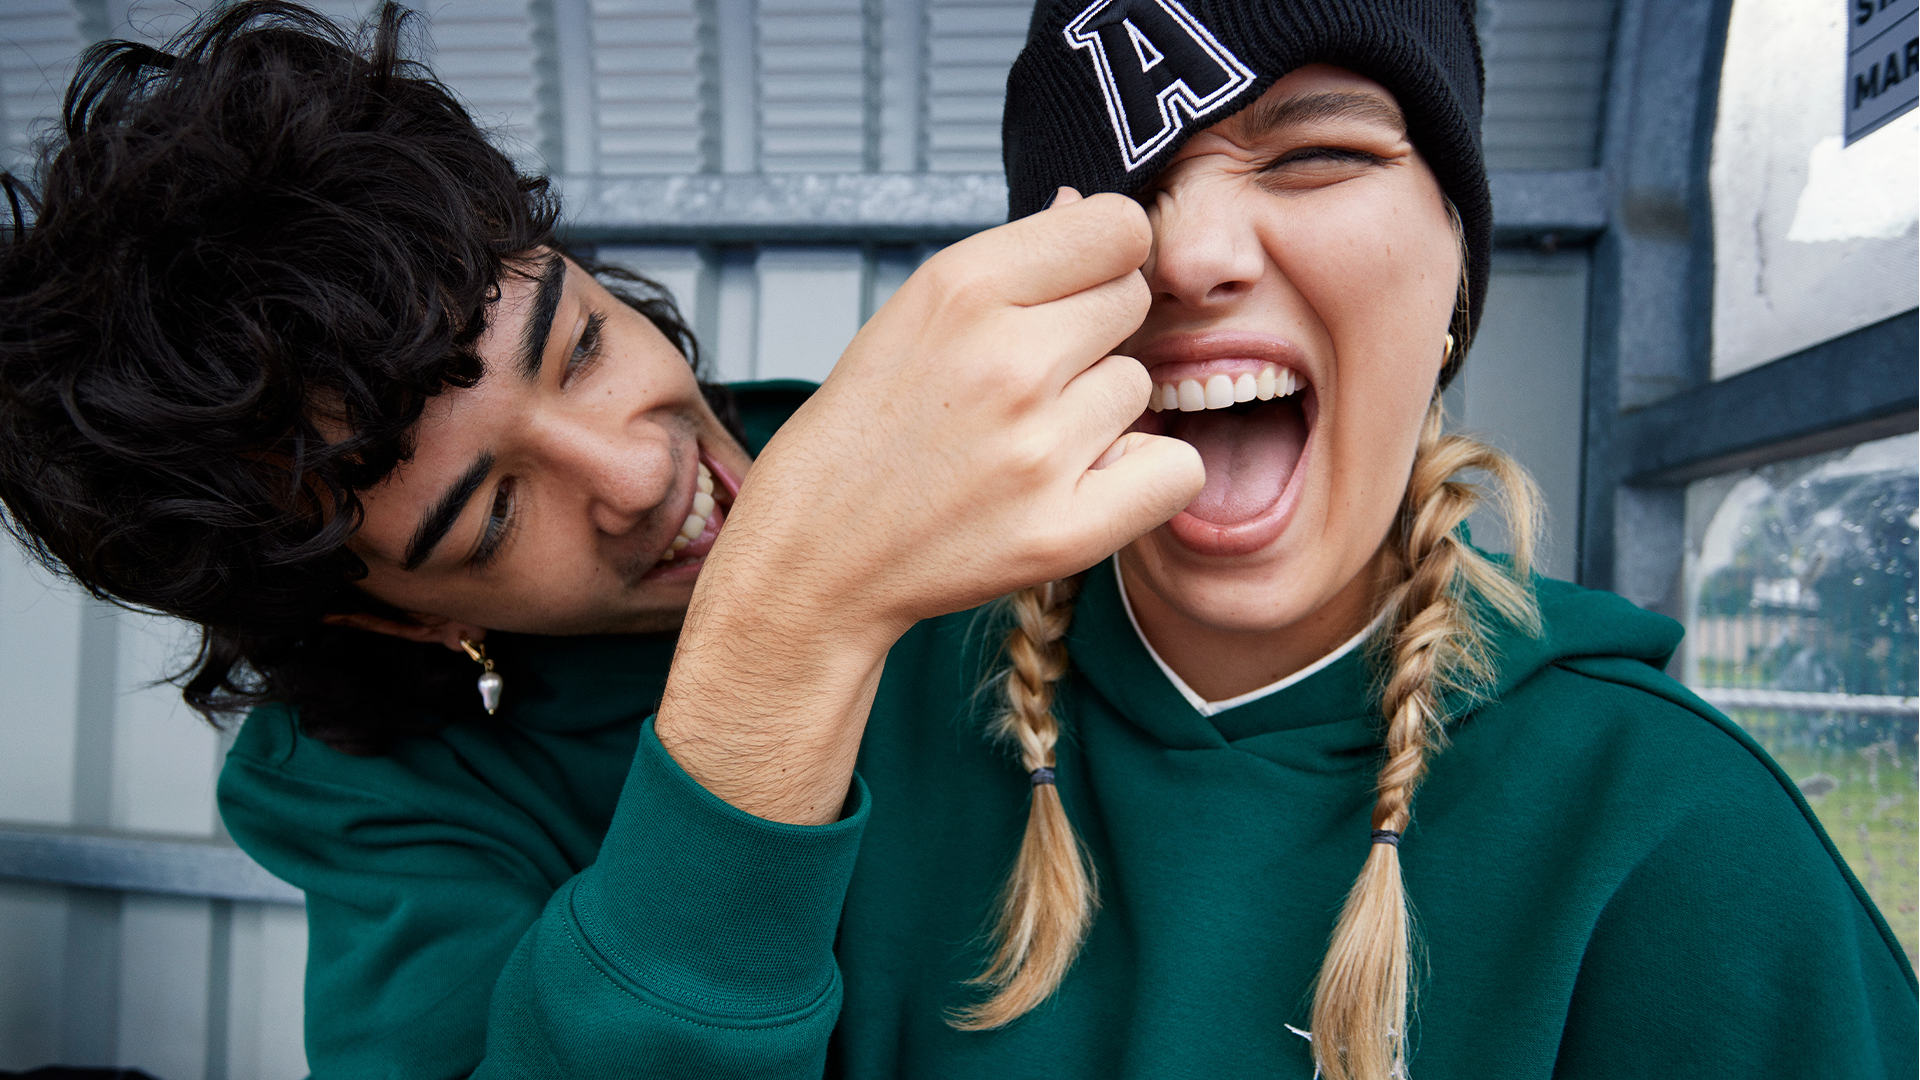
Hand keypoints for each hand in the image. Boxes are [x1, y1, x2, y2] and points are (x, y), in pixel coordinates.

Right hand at [658, 190, 1203, 822]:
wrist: (814, 557)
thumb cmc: (861, 434)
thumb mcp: (912, 315)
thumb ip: (1012, 263)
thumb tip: (1088, 207)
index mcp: (964, 288)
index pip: (1119, 228)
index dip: (1102, 257)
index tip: (1072, 288)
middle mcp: (1008, 361)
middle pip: (1132, 302)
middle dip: (1092, 333)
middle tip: (1025, 381)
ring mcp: (1039, 450)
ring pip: (1140, 387)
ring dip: (1100, 411)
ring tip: (1023, 441)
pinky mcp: (1065, 531)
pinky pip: (1175, 470)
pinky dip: (1141, 478)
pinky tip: (1080, 483)